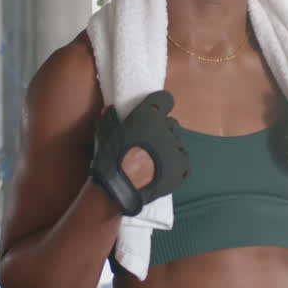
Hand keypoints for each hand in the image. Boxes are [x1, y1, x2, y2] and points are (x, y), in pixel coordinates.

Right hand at [90, 90, 189, 215]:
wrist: (120, 188)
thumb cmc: (110, 158)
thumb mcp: (104, 133)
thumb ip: (110, 118)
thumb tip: (111, 109)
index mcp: (150, 116)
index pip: (164, 100)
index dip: (160, 105)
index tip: (155, 111)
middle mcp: (167, 129)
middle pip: (170, 124)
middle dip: (162, 129)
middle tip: (148, 140)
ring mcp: (177, 149)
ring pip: (176, 142)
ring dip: (168, 147)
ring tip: (153, 159)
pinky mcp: (182, 168)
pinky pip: (182, 160)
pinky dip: (175, 163)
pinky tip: (163, 168)